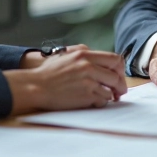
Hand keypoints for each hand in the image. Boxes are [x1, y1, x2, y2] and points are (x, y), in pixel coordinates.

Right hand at [4, 47, 126, 114]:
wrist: (36, 86)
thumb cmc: (48, 73)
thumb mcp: (66, 56)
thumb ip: (84, 56)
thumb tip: (101, 62)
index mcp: (84, 54)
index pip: (114, 59)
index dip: (120, 69)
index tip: (118, 75)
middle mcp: (88, 66)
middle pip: (116, 76)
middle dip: (120, 86)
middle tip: (119, 92)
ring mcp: (88, 81)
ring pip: (110, 90)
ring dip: (109, 95)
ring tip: (103, 97)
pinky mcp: (85, 95)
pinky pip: (102, 100)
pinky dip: (100, 102)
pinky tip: (93, 101)